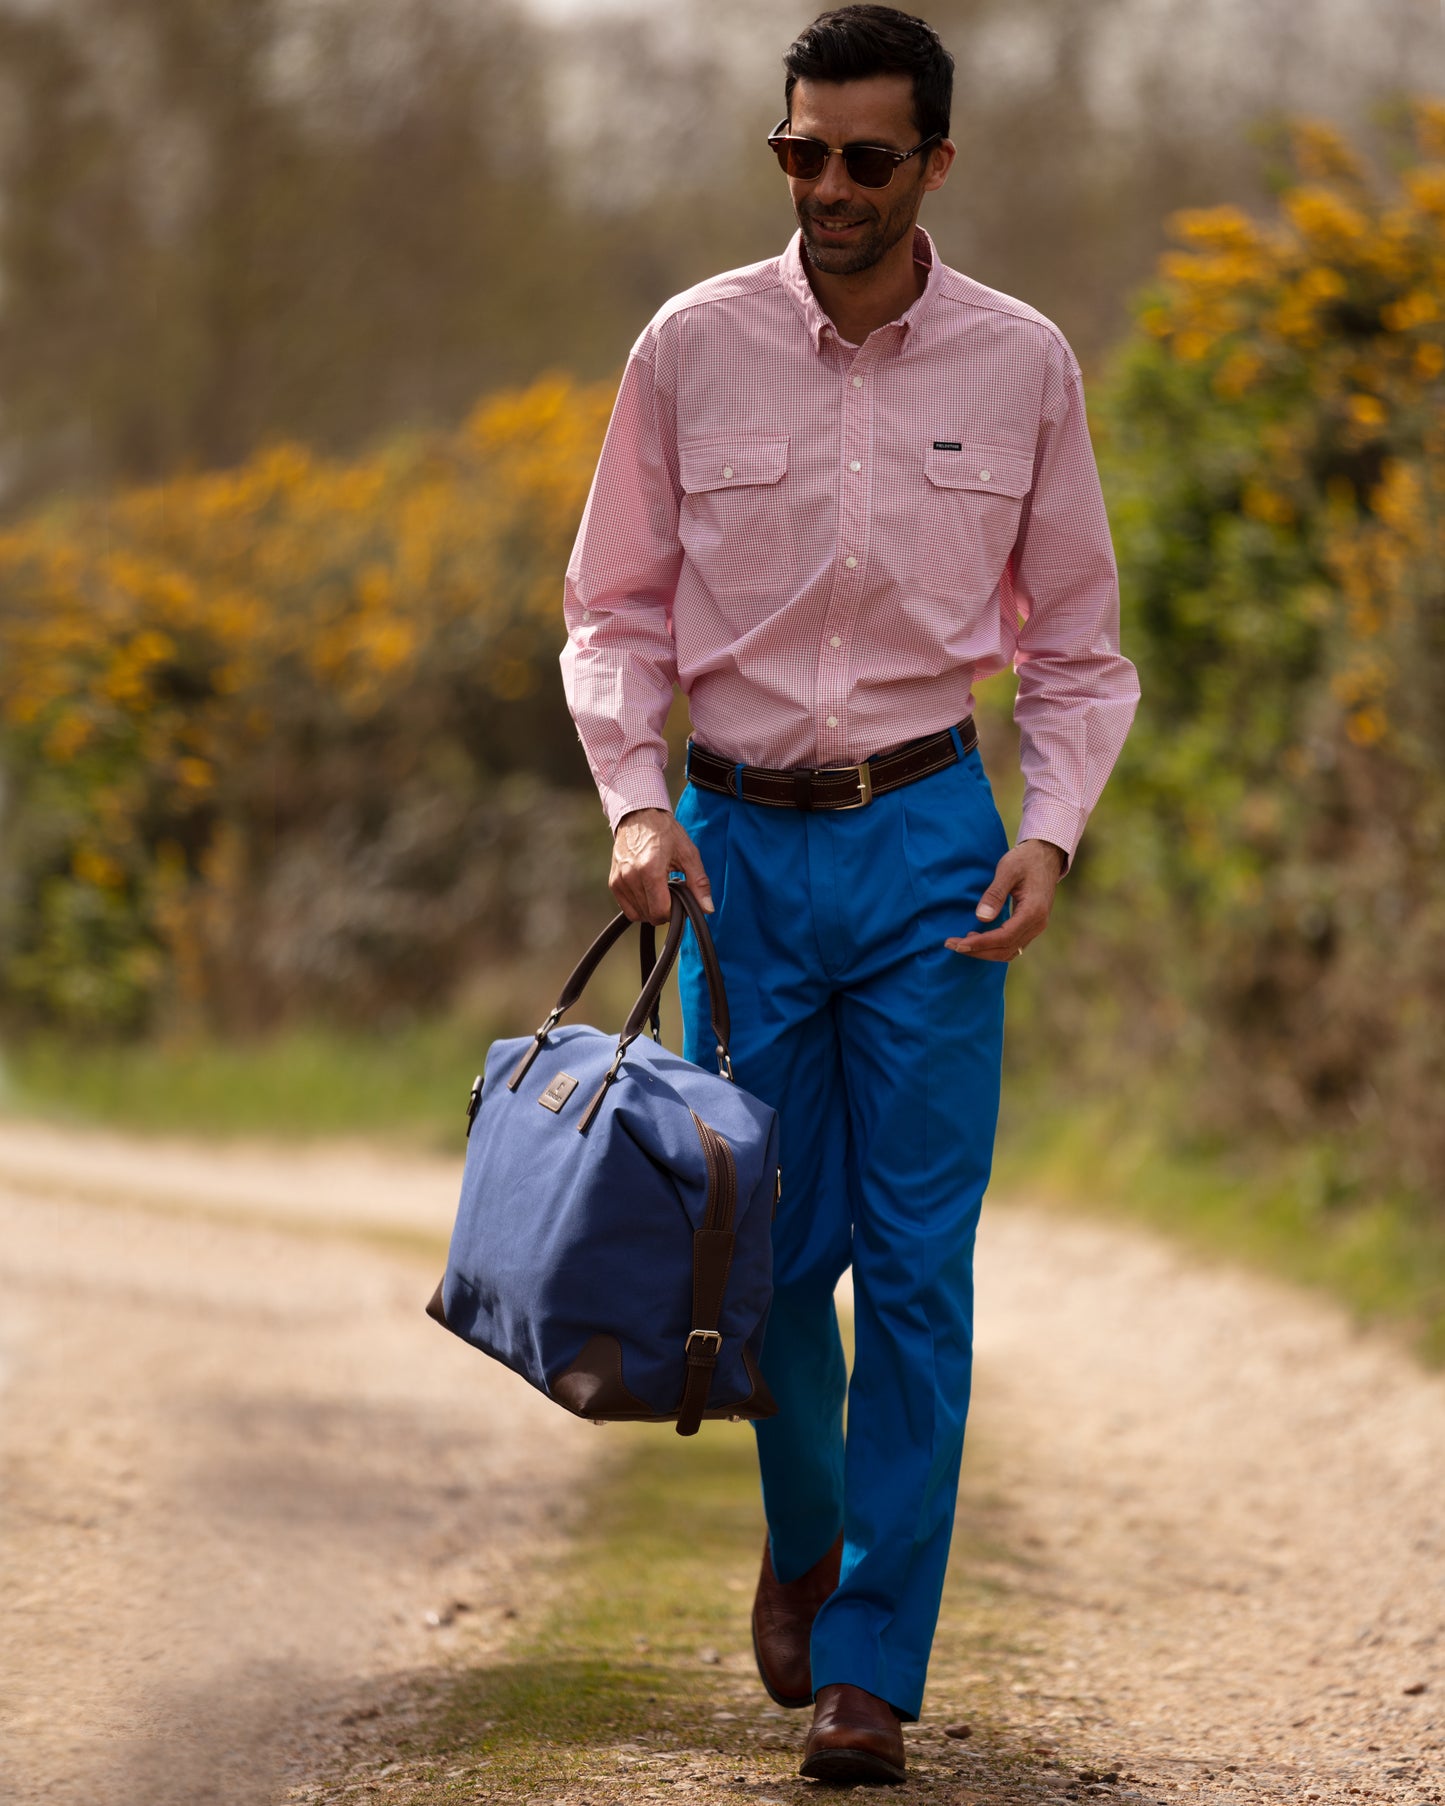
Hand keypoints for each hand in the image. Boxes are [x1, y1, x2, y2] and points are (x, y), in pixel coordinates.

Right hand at [610, 808, 713, 924]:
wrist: (640, 816)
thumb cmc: (666, 833)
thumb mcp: (689, 854)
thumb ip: (699, 883)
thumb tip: (707, 908)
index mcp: (650, 870)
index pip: (660, 911)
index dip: (674, 911)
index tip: (679, 898)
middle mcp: (631, 877)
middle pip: (650, 915)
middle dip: (664, 909)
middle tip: (671, 891)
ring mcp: (619, 880)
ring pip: (638, 914)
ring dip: (652, 908)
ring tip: (659, 888)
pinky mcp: (614, 882)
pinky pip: (627, 909)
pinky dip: (640, 906)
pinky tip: (648, 891)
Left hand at [945, 838, 1065, 961]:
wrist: (1046, 855)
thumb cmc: (1025, 860)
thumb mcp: (1007, 870)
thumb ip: (995, 894)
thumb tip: (982, 918)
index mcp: (1033, 912)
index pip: (1003, 938)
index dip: (979, 944)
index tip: (957, 943)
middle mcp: (1037, 924)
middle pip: (1005, 950)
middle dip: (977, 951)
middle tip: (952, 945)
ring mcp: (1036, 927)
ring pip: (1009, 951)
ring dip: (985, 952)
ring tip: (962, 942)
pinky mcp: (1032, 926)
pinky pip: (1013, 944)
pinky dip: (994, 946)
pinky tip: (978, 938)